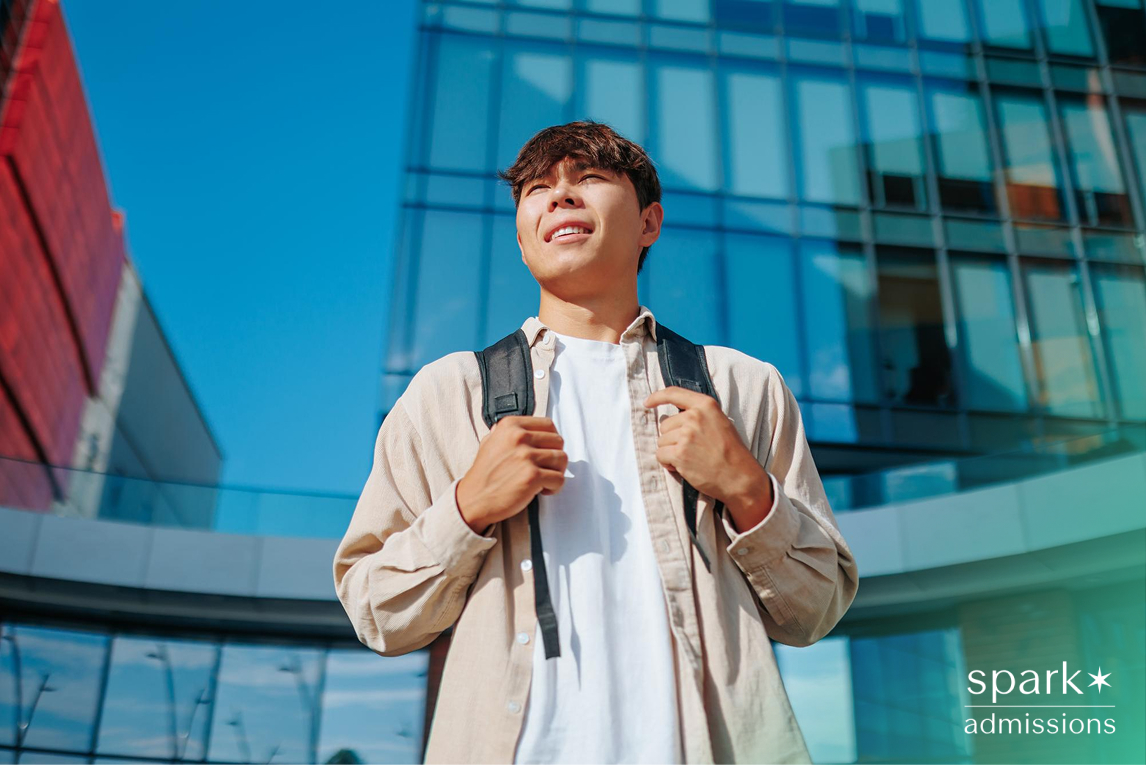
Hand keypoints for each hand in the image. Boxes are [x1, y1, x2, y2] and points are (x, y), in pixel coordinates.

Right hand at [456, 416, 567, 533]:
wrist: (474, 499)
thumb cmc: (484, 474)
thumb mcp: (490, 443)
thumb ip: (506, 433)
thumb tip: (523, 428)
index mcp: (510, 426)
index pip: (548, 424)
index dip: (551, 440)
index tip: (546, 451)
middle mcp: (519, 437)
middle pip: (558, 441)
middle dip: (556, 457)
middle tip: (546, 468)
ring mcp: (526, 456)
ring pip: (562, 459)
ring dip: (556, 472)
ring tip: (544, 480)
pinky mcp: (532, 476)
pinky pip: (559, 479)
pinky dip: (555, 487)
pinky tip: (542, 490)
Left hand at [643, 386, 770, 517]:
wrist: (739, 476)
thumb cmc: (731, 452)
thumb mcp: (720, 422)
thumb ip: (699, 415)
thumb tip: (676, 417)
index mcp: (705, 405)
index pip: (674, 393)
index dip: (657, 397)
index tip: (648, 402)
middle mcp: (694, 417)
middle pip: (665, 425)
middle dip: (672, 439)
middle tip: (692, 449)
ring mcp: (686, 435)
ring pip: (661, 441)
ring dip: (671, 452)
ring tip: (691, 458)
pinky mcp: (680, 453)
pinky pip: (660, 455)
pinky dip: (668, 463)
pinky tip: (685, 467)